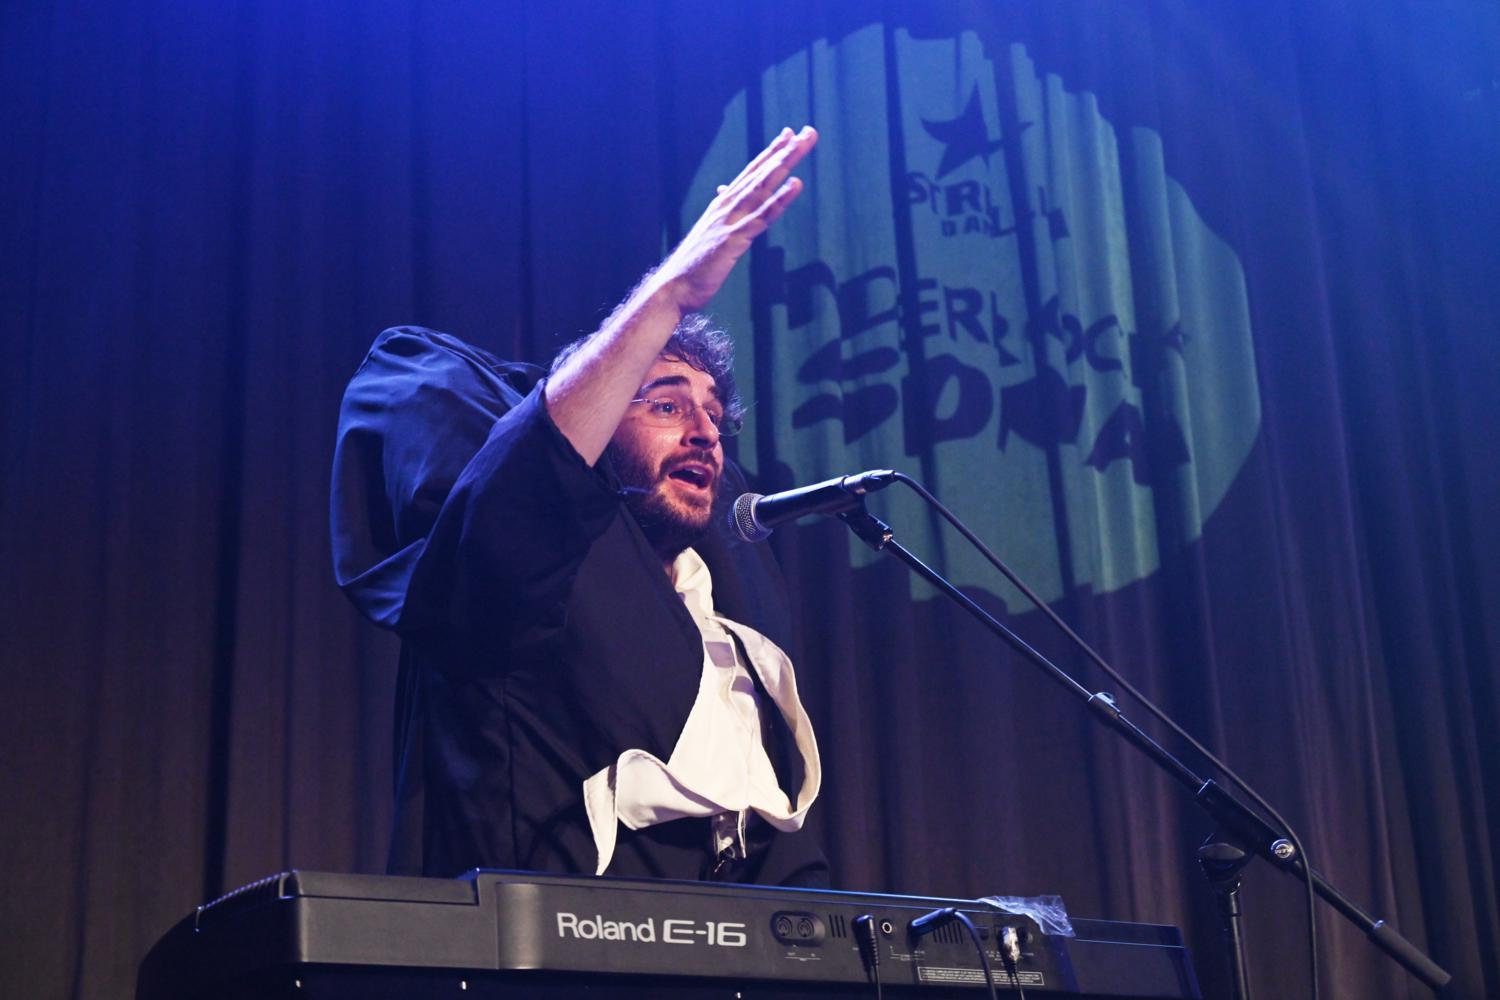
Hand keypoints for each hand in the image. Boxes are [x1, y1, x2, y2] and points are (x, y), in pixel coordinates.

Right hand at [658, 125, 817, 312]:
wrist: (673, 287)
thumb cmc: (692, 265)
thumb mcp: (709, 232)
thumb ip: (720, 211)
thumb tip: (722, 191)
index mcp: (722, 204)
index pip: (751, 172)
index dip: (770, 152)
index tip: (789, 134)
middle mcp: (727, 205)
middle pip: (761, 172)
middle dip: (786, 151)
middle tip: (808, 131)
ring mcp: (731, 220)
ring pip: (763, 186)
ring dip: (785, 164)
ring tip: (803, 145)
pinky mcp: (735, 238)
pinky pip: (763, 215)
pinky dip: (780, 198)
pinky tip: (796, 183)